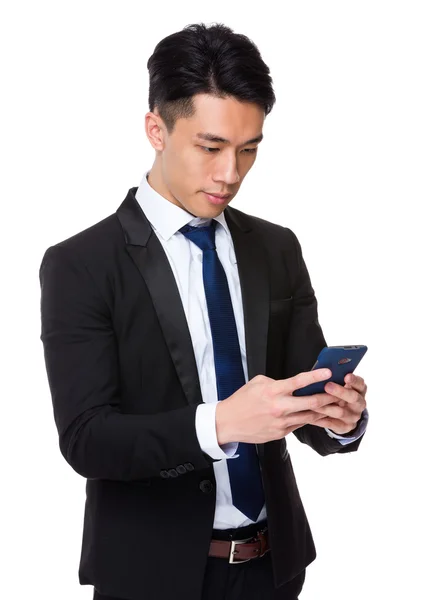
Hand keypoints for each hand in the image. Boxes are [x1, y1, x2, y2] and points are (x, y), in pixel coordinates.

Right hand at [216, 368, 334, 444]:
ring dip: (323, 411)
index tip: (329, 372)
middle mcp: (279, 407)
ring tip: (335, 406)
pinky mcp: (281, 433)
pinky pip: (299, 424)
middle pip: (312, 402)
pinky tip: (316, 415)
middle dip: (329, 397)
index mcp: (273, 391)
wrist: (228, 422)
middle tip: (340, 393)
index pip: (298, 381)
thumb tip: (293, 383)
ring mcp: (281, 422)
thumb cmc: (242, 400)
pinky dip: (308, 419)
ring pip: (310, 416)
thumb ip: (277, 382)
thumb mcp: (257, 383)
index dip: (316, 376)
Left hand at [310, 373, 367, 434]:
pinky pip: (332, 424)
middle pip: (353, 398)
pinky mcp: (345, 427)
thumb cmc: (338, 393)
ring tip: (313, 403)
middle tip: (327, 386)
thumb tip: (323, 370)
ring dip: (326, 407)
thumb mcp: (340, 385)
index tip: (346, 376)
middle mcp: (359, 403)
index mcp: (359, 390)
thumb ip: (335, 379)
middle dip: (340, 391)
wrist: (342, 415)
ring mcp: (353, 416)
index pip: (360, 384)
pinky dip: (320, 419)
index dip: (354, 380)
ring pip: (340, 412)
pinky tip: (309, 416)